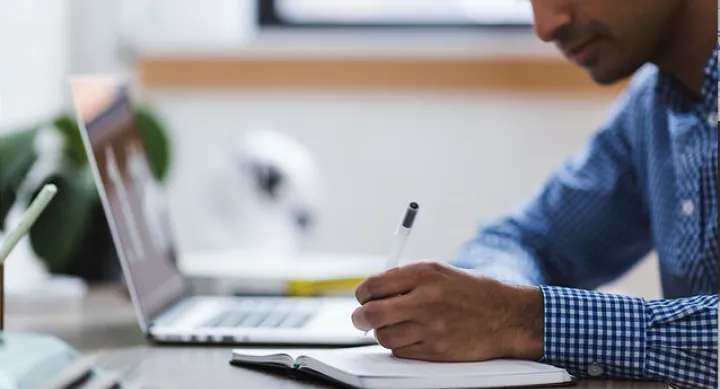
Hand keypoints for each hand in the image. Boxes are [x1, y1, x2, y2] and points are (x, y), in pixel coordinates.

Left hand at [352, 261, 543, 361]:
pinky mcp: (436, 350)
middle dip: (360, 317)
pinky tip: (411, 337)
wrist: (507, 316)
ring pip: (383, 336)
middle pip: (371, 313)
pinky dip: (399, 346)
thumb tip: (373, 291)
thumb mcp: (440, 272)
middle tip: (362, 318)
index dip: (362, 294)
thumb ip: (406, 279)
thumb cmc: (473, 292)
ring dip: (382, 333)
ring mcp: (430, 327)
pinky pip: (401, 351)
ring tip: (392, 327)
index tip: (363, 298)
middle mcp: (425, 299)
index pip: (373, 285)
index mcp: (424, 273)